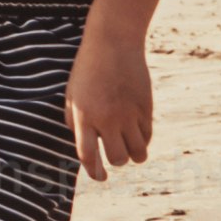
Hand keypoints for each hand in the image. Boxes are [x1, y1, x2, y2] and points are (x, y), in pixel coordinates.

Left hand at [66, 28, 155, 180]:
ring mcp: (129, 114)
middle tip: (115, 151)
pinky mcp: (146, 108)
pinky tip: (137, 128)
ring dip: (134, 153)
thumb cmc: (88, 70)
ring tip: (129, 144)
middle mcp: (107, 119)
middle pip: (117, 159)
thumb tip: (87, 149)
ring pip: (138, 153)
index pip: (88, 155)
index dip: (94, 171)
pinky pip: (148, 136)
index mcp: (83, 116)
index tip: (100, 177)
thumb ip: (75, 122)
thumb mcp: (72, 95)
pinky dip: (144, 138)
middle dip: (116, 160)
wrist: (113, 43)